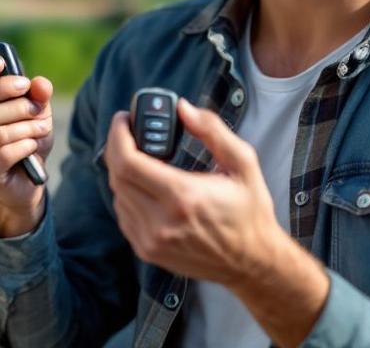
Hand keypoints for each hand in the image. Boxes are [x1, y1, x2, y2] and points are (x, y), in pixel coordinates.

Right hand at [0, 54, 53, 235]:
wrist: (24, 180)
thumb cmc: (21, 136)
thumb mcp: (32, 110)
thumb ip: (36, 94)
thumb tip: (40, 84)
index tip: (1, 62)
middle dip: (7, 92)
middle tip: (31, 95)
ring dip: (25, 123)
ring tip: (43, 126)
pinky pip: (4, 151)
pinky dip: (25, 144)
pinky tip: (34, 143)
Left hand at [104, 99, 328, 347]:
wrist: (252, 262)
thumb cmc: (250, 212)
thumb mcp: (242, 163)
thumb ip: (212, 130)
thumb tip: (183, 108)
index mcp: (183, 196)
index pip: (128, 162)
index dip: (119, 135)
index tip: (124, 118)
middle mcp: (161, 222)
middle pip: (116, 176)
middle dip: (117, 147)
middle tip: (129, 131)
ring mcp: (151, 240)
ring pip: (117, 195)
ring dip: (122, 171)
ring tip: (139, 156)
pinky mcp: (148, 251)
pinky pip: (123, 215)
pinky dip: (127, 194)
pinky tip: (143, 185)